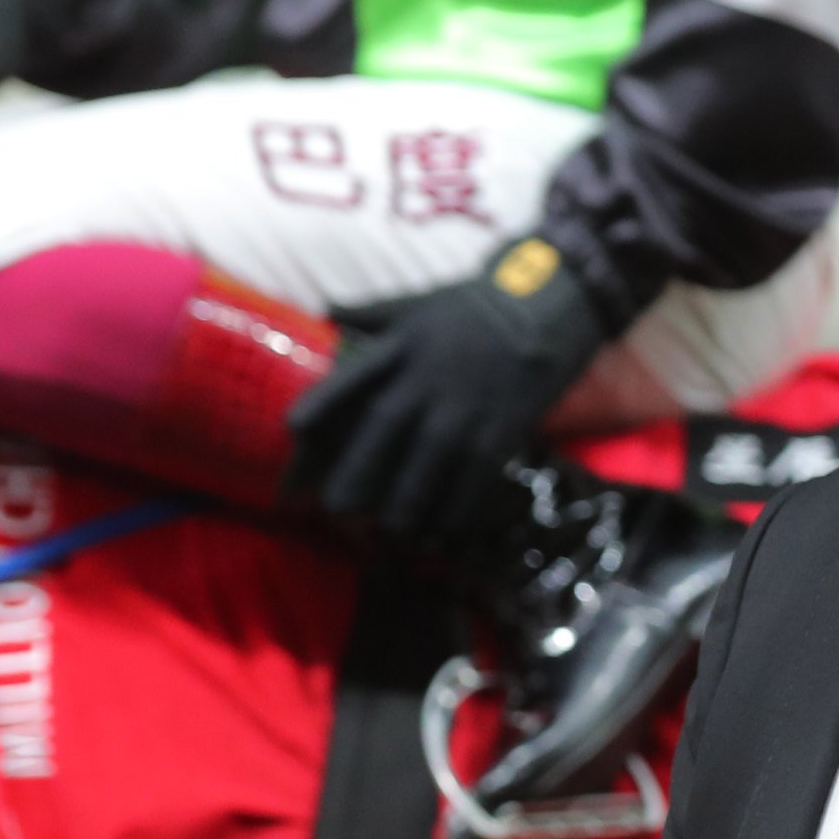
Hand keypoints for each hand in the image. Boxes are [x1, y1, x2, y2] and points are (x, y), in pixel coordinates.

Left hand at [287, 238, 617, 543]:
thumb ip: (370, 313)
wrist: (544, 310)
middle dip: (359, 470)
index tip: (295, 429)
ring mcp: (467, 405)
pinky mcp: (501, 428)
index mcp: (403, 346)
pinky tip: (446, 534)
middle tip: (337, 510)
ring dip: (409, 502)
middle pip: (386, 427)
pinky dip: (460, 509)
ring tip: (393, 533)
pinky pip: (477, 477)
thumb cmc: (472, 309)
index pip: (355, 375)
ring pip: (431, 461)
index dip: (323, 402)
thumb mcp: (417, 304)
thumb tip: (324, 311)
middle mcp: (430, 377)